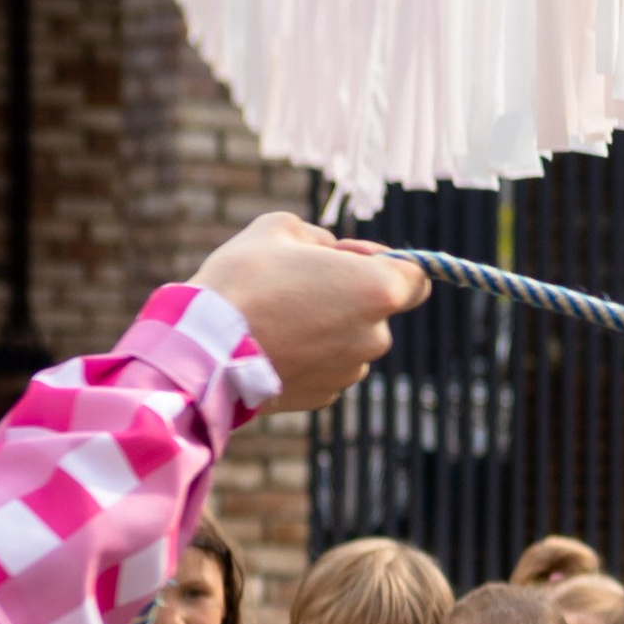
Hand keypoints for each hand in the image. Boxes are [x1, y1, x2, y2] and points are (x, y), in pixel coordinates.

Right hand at [192, 213, 428, 412]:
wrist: (206, 349)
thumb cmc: (244, 281)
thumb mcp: (278, 228)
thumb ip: (318, 237)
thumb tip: (329, 251)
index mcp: (378, 290)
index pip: (417, 276)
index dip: (387, 260)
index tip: (350, 256)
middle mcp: (375, 337)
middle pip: (378, 309)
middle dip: (348, 293)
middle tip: (297, 281)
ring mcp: (351, 371)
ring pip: (351, 339)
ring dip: (327, 325)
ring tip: (277, 314)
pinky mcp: (327, 395)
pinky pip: (327, 365)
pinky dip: (309, 354)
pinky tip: (273, 343)